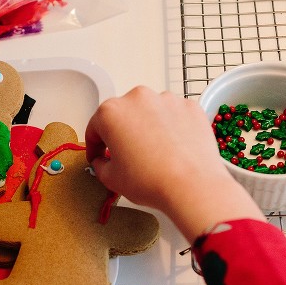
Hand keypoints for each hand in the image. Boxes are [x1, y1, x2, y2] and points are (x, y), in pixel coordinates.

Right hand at [85, 86, 264, 241]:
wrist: (191, 186)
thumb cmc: (151, 181)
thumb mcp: (111, 179)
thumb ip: (100, 164)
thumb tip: (103, 161)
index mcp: (111, 113)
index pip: (95, 127)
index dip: (94, 145)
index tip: (98, 154)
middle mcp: (137, 98)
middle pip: (123, 115)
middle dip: (122, 133)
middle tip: (127, 155)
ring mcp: (166, 99)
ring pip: (150, 112)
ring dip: (147, 128)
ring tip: (154, 153)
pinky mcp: (189, 106)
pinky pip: (173, 115)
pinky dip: (171, 127)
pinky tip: (172, 148)